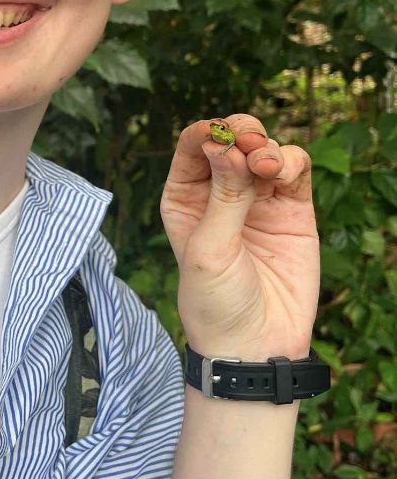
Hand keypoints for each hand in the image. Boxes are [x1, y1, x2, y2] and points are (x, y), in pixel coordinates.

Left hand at [160, 114, 318, 361]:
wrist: (254, 345)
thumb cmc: (214, 301)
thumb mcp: (209, 249)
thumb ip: (223, 197)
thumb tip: (226, 146)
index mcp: (185, 196)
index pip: (192, 147)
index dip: (205, 132)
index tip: (217, 135)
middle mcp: (219, 192)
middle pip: (230, 140)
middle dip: (239, 132)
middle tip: (246, 141)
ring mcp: (257, 199)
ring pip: (264, 149)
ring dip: (265, 147)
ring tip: (263, 165)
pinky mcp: (292, 209)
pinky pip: (294, 169)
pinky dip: (290, 161)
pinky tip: (279, 172)